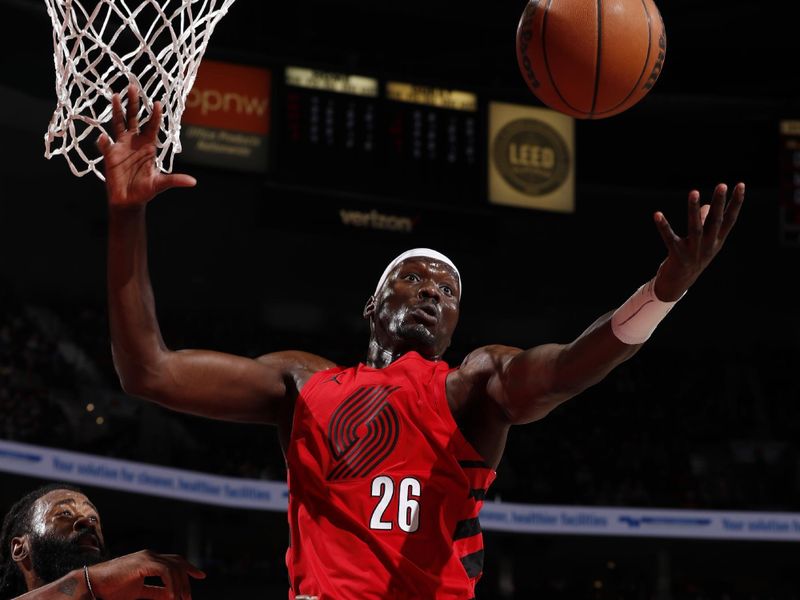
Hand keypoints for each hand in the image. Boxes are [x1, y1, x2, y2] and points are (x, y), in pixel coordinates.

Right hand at [87, 549, 205, 599]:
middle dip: (188, 578)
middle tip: (188, 598)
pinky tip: (172, 596)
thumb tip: (170, 596)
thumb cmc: (111, 589)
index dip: (189, 568)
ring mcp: (147, 557)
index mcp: (149, 560)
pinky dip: (171, 584)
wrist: (92, 585)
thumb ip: (155, 592)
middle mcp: (150, 556)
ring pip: (174, 568)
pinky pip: (165, 572)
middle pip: (178, 563)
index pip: (175, 561)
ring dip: (180, 585)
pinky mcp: (143, 563)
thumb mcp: (138, 592)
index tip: (201, 576)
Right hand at [97, 85, 195, 207]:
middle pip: (134, 118)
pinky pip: (105, 145)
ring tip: (114, 94)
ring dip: (116, 110)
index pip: (152, 126)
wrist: (129, 200)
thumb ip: (175, 180)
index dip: (155, 115)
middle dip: (134, 103)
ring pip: (118, 123)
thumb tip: (193, 182)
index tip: (157, 103)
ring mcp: (121, 146)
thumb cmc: (146, 191)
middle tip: (133, 86)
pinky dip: (103, 141)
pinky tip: (103, 138)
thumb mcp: (161, 184)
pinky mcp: (110, 154)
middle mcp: (135, 142)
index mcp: (149, 146)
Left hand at [652, 182, 743, 300]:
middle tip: (722, 185)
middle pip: (715, 221)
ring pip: (695, 227)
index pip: (730, 219)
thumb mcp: (702, 242)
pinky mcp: (677, 255)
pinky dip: (663, 226)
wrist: (678, 284)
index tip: (741, 184)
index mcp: (717, 240)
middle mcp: (708, 245)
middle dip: (719, 202)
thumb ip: (705, 223)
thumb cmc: (691, 258)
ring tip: (694, 192)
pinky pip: (669, 238)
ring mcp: (693, 251)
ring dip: (694, 210)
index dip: (736, 202)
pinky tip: (657, 214)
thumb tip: (705, 205)